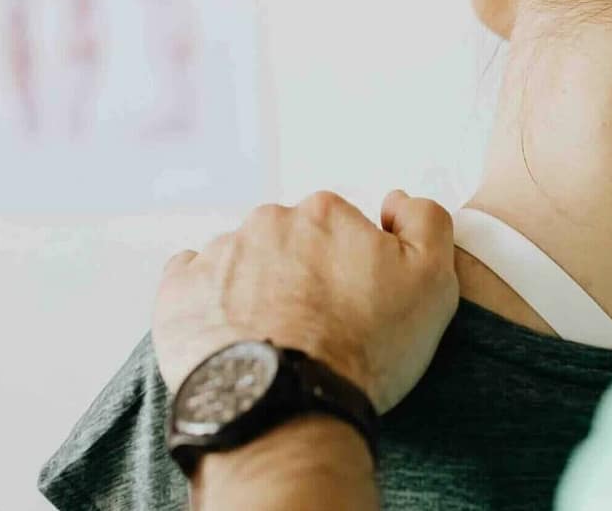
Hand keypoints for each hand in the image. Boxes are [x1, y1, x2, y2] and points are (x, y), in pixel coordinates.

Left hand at [152, 189, 458, 414]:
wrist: (289, 412)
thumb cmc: (363, 349)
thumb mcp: (432, 281)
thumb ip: (425, 221)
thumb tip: (396, 200)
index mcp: (325, 212)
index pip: (338, 226)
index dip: (348, 265)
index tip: (352, 302)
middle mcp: (269, 221)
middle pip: (288, 239)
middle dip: (300, 271)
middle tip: (315, 324)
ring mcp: (219, 254)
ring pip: (242, 259)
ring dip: (256, 286)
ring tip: (273, 337)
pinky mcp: (179, 291)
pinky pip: (192, 279)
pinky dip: (208, 298)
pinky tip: (228, 329)